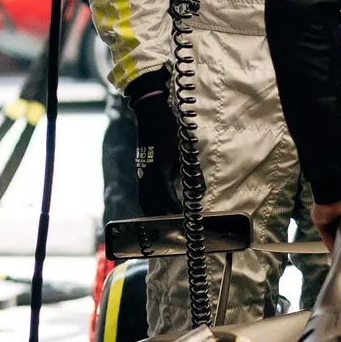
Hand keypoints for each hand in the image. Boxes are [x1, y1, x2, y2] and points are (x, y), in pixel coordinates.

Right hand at [126, 76, 181, 215]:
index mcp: (159, 174)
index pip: (168, 201)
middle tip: (175, 227)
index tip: (186, 221)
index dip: (176, 213)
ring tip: (166, 220)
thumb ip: (194, 174)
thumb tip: (200, 193)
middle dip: (162, 218)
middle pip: (151, 207)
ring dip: (154, 212)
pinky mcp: (140, 170)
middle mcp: (146, 177)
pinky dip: (149, 203)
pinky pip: (142, 193)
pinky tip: (158, 205)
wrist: (151, 114)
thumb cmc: (170, 131)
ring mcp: (141, 174)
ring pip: (144, 201)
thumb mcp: (186, 152)